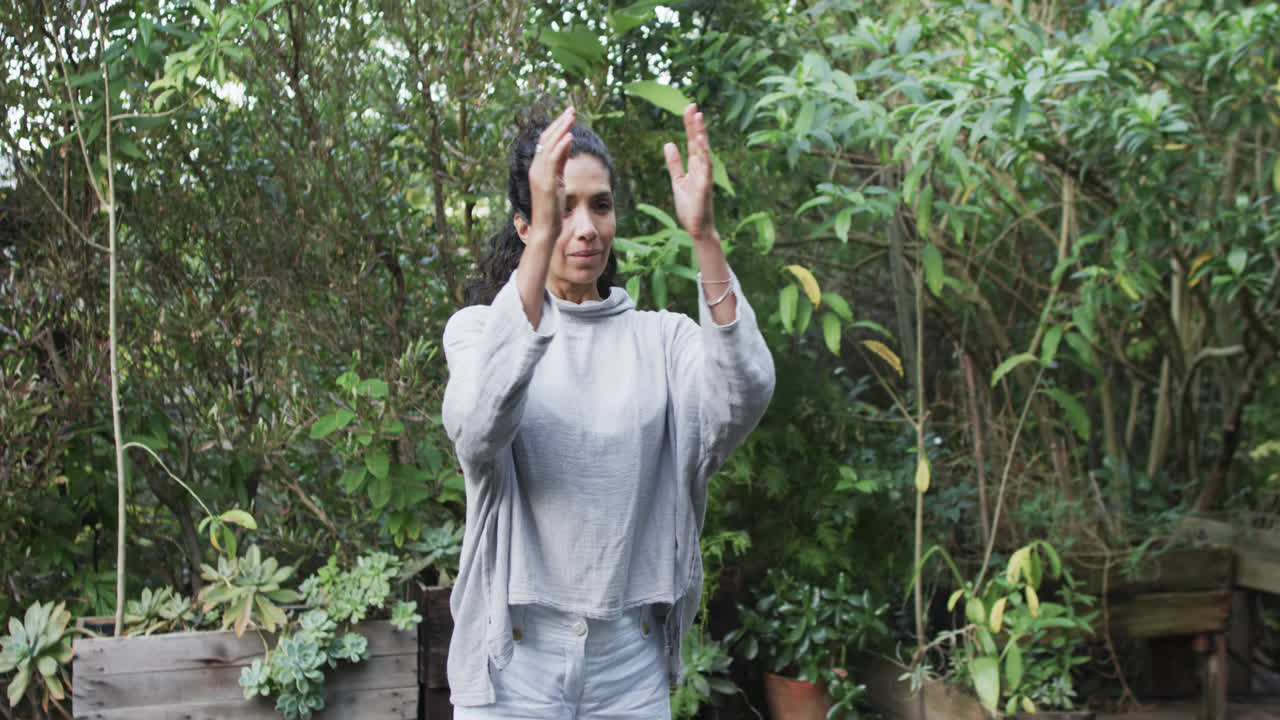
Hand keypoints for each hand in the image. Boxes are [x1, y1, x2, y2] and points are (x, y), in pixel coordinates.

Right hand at [527, 107, 574, 245]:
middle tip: (572, 109)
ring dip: (561, 130)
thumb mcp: (557, 183)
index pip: (545, 142)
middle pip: (546, 139)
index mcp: (538, 169)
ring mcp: (540, 176)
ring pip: (549, 147)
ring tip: (571, 117)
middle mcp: (536, 170)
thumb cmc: (552, 211)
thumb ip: (559, 165)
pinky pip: (553, 161)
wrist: (546, 230)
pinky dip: (561, 148)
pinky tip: (569, 137)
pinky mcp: (547, 184)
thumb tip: (565, 146)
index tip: (568, 115)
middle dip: (560, 123)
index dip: (556, 127)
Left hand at [664, 103, 717, 243]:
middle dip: (695, 124)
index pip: (693, 141)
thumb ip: (674, 163)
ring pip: (703, 150)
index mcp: (695, 166)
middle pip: (698, 141)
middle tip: (692, 105)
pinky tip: (701, 142)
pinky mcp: (705, 186)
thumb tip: (669, 143)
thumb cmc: (690, 206)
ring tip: (698, 117)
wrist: (697, 227)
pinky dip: (704, 154)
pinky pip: (706, 168)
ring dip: (701, 134)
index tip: (688, 108)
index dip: (690, 125)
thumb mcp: (678, 180)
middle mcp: (702, 167)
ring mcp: (705, 176)